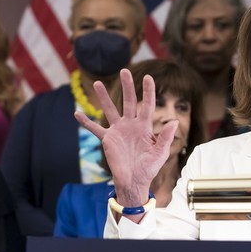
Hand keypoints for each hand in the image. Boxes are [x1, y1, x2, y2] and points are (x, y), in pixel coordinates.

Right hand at [75, 69, 176, 204]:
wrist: (134, 181)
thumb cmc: (149, 168)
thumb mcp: (160, 152)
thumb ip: (166, 137)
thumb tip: (174, 121)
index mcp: (145, 126)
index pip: (147, 105)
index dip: (148, 91)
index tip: (148, 77)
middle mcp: (131, 125)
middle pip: (129, 101)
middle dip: (127, 86)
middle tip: (124, 70)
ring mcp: (118, 131)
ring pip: (110, 110)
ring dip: (104, 97)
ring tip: (97, 82)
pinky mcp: (107, 139)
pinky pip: (95, 129)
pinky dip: (86, 122)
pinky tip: (76, 113)